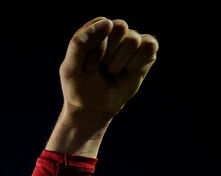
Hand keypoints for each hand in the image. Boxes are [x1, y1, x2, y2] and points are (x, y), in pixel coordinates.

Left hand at [47, 18, 157, 156]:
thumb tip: (108, 22)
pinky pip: (149, 47)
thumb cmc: (79, 87)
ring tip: (112, 72)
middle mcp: (114, 32)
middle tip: (101, 69)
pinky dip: (136, 64)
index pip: (102, 24)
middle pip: (120, 27)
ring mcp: (131, 41)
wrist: (93, 109)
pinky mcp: (146, 52)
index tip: (88, 66)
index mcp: (94, 30)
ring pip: (133, 40)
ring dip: (119, 63)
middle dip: (108, 55)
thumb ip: (80, 43)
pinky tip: (127, 71)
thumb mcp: (71, 67)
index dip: (96, 48)